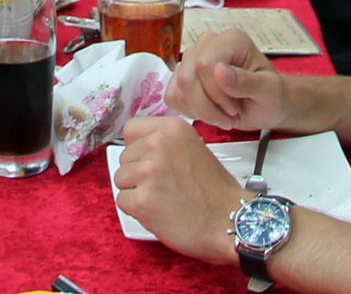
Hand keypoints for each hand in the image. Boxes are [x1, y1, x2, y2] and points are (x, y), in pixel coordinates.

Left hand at [112, 117, 251, 266]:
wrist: (229, 221)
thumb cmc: (214, 192)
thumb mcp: (194, 148)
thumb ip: (166, 143)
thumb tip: (139, 146)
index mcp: (172, 129)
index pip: (131, 129)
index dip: (138, 148)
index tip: (149, 160)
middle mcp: (158, 145)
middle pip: (124, 156)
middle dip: (138, 173)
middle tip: (164, 185)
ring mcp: (148, 171)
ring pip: (121, 179)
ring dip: (137, 191)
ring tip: (164, 198)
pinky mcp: (142, 199)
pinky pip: (122, 201)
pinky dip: (137, 210)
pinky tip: (159, 210)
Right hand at [166, 28, 288, 130]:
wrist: (265, 106)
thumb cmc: (271, 96)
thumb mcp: (269, 91)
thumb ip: (246, 81)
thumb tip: (219, 71)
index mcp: (232, 40)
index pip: (205, 64)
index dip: (216, 93)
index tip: (234, 109)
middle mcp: (209, 43)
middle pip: (187, 77)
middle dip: (207, 106)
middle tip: (229, 117)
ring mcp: (193, 58)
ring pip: (179, 89)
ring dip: (201, 111)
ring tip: (224, 116)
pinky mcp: (183, 75)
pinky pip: (173, 96)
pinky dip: (191, 112)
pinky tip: (210, 113)